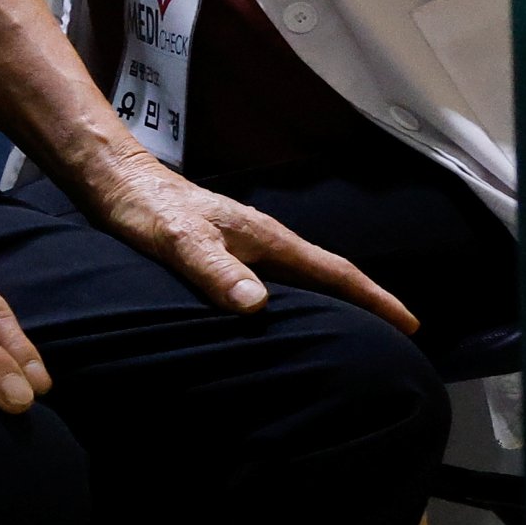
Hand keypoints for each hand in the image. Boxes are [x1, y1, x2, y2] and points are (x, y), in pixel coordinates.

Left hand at [69, 150, 419, 332]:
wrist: (115, 183)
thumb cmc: (147, 210)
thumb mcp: (180, 243)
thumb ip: (216, 271)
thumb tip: (258, 305)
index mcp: (267, 238)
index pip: (335, 270)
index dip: (374, 298)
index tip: (411, 323)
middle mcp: (264, 241)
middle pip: (326, 278)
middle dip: (362, 306)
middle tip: (392, 342)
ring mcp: (245, 246)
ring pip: (300, 281)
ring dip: (328, 306)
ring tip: (350, 339)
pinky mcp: (224, 253)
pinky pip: (273, 283)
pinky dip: (292, 303)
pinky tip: (283, 323)